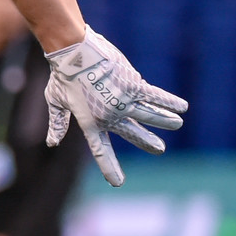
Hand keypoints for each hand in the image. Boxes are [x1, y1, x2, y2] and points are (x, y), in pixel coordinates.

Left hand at [44, 25, 187, 186]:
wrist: (74, 52)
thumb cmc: (62, 75)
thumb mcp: (55, 101)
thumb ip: (57, 123)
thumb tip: (52, 143)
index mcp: (89, 124)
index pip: (101, 151)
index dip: (109, 168)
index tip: (117, 183)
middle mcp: (109, 117)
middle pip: (132, 133)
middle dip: (146, 142)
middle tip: (159, 150)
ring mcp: (124, 102)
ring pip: (149, 115)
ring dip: (164, 120)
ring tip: (177, 125)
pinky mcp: (134, 85)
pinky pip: (156, 96)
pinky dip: (170, 101)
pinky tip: (182, 106)